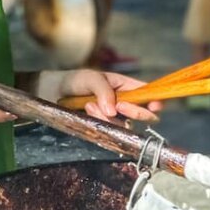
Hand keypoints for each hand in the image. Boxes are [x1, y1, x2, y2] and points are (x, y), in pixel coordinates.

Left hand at [38, 69, 161, 122]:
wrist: (53, 94)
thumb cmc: (75, 81)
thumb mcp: (90, 78)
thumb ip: (104, 90)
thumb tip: (114, 110)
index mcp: (126, 86)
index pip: (148, 94)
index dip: (156, 101)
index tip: (154, 106)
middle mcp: (124, 103)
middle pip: (143, 114)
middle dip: (133, 111)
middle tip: (119, 106)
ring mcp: (114, 117)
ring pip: (124, 125)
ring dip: (108, 116)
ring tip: (90, 104)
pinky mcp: (103, 128)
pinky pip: (110, 131)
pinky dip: (100, 122)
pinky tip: (87, 112)